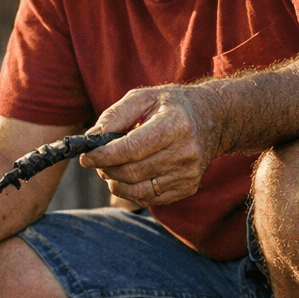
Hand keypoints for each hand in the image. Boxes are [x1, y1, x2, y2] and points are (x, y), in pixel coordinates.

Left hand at [81, 84, 212, 204]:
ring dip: (116, 183)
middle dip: (106, 170)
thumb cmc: (171, 106)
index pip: (131, 149)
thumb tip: (90, 140)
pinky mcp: (188, 187)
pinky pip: (150, 199)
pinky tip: (129, 177)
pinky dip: (132, 192)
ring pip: (138, 191)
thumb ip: (114, 116)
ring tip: (111, 169)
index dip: (104, 156)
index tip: (86, 157)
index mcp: (174, 125)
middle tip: (97, 162)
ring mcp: (189, 173)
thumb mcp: (143, 98)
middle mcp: (185, 152)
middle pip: (132, 172)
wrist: (212, 118)